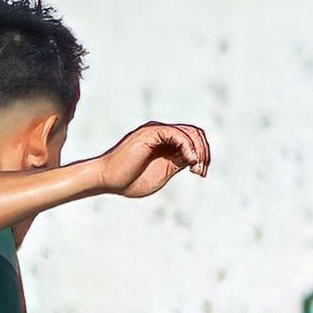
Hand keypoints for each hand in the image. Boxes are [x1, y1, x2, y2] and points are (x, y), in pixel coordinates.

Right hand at [95, 123, 209, 198]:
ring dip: (199, 151)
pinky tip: (189, 161)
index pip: (193, 140)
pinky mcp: (151, 133)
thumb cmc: (130, 181)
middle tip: (201, 173)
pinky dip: (188, 148)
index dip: (203, 155)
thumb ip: (178, 163)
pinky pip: (178, 134)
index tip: (201, 174)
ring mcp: (156, 131)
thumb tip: (196, 159)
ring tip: (196, 169)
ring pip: (189, 132)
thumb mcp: (163, 173)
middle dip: (204, 153)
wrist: (108, 180)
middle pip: (195, 133)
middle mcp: (162, 133)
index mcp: (165, 143)